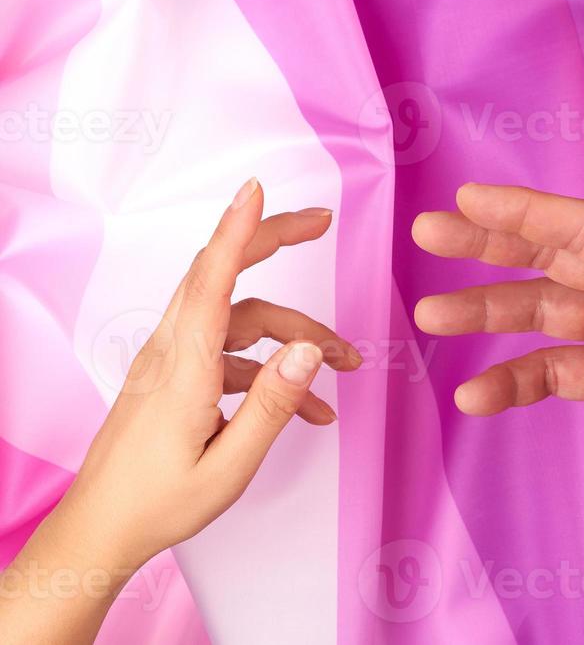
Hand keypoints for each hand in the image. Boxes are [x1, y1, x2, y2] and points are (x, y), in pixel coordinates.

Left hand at [49, 178, 360, 573]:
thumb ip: (272, 405)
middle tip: (322, 221)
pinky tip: (310, 408)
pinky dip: (272, 369)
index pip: (210, 280)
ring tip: (344, 364)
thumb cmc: (158, 504)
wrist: (101, 531)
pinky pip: (232, 354)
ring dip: (295, 332)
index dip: (237, 229)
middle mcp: (173, 352)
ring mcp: (172, 362)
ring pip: (242, 319)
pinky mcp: (176, 377)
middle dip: (273, 239)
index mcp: (183, 368)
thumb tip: (308, 351)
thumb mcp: (229, 466)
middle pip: (224, 274)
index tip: (256, 189)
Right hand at [412, 183, 583, 525]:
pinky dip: (514, 380)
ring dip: (488, 314)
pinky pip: (552, 372)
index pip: (583, 229)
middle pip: (551, 260)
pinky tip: (476, 396)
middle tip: (427, 237)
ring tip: (431, 317)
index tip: (468, 200)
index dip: (525, 212)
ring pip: (541, 314)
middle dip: (489, 247)